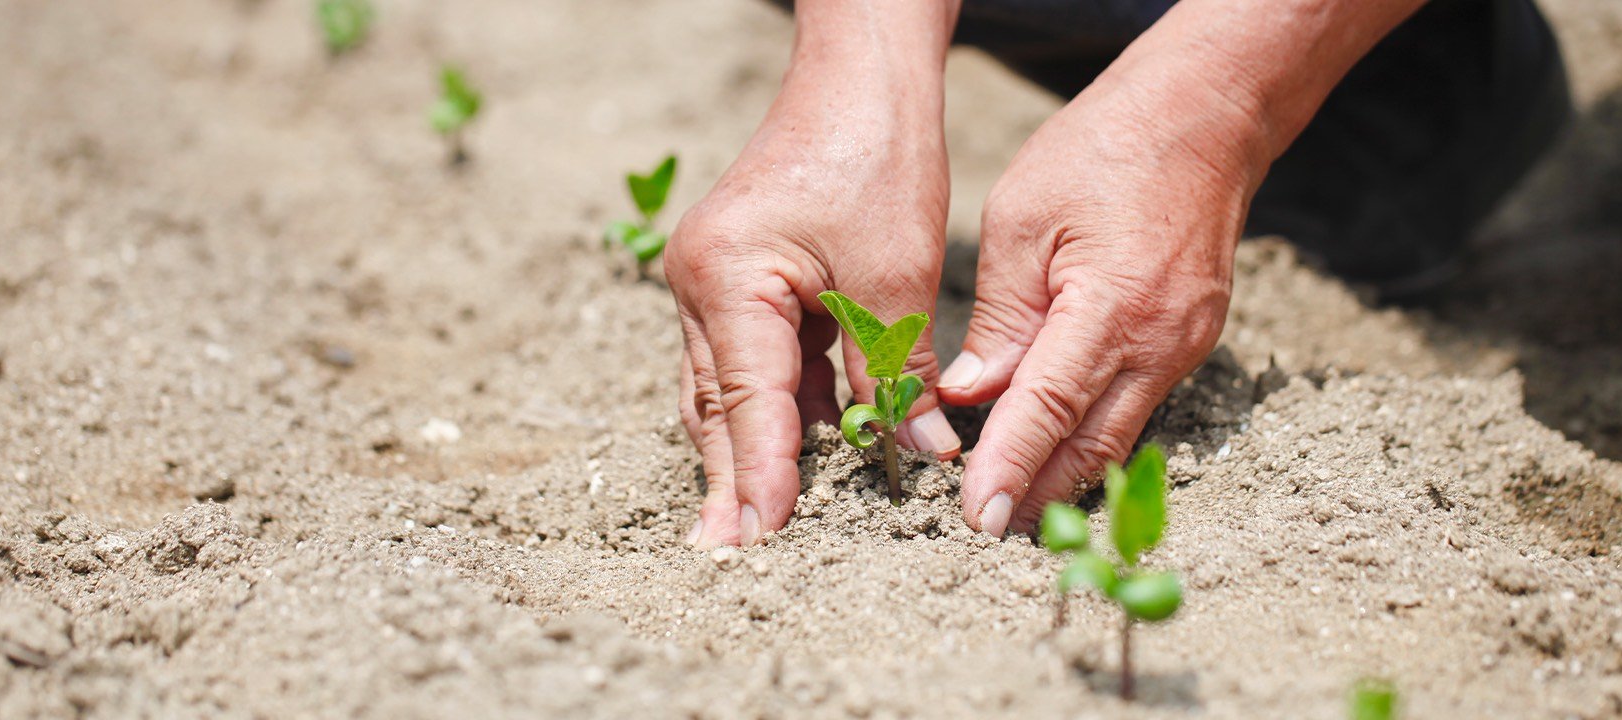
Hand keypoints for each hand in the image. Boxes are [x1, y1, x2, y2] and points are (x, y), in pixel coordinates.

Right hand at [669, 2, 962, 547]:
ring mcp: (714, 279)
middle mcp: (702, 282)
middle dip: (732, 478)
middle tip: (730, 552)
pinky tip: (793, 452)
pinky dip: (774, 404)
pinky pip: (751, 358)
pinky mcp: (740, 277)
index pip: (747, 398)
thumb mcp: (895, 275)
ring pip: (729, 385)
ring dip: (750, 447)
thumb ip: (897, 371)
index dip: (760, 473)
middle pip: (718, 402)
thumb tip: (919, 452)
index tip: (760, 537)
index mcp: (728, 276)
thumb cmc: (875, 155)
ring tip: (752, 523)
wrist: (859, 75)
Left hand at [939, 62, 1260, 536]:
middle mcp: (1161, 341)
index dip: (1011, 467)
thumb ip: (1001, 316)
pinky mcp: (1192, 340)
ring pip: (1118, 433)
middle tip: (986, 529)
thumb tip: (970, 393)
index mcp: (1113, 307)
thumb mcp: (1024, 219)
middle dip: (1039, 494)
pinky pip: (1137, 404)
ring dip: (1066, 472)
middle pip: (1092, 445)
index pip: (1050, 410)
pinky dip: (1093, 433)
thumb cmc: (1104, 149)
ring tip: (1013, 504)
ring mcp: (1186, 345)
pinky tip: (1055, 446)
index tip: (978, 517)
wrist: (1206, 114)